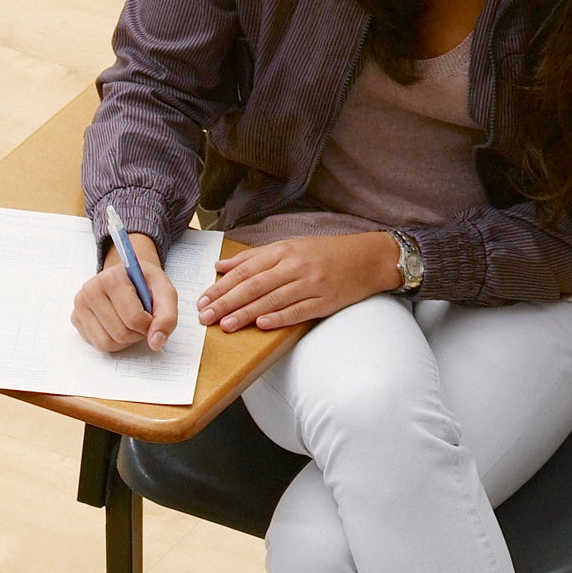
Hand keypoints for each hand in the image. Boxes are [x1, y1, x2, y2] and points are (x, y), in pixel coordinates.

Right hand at [69, 234, 177, 355]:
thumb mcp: (165, 292)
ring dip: (125, 341)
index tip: (152, 316)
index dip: (149, 324)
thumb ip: (166, 316)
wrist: (128, 276)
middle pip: (120, 333)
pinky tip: (117, 326)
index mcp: (112, 277)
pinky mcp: (76, 318)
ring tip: (130, 324)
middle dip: (137, 334)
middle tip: (141, 321)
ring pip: (106, 343)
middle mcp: (91, 289)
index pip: (133, 318)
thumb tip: (156, 342)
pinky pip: (97, 345)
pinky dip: (113, 342)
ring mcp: (80, 305)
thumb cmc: (145, 284)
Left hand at [196, 231, 401, 334]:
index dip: (222, 286)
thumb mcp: (290, 247)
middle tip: (205, 316)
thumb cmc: (325, 253)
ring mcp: (311, 283)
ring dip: (247, 313)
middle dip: (226, 302)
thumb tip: (220, 267)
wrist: (368, 258)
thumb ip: (254, 258)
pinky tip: (261, 325)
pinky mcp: (325, 301)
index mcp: (284, 251)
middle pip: (254, 285)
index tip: (202, 300)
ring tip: (225, 325)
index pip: (246, 270)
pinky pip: (298, 311)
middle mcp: (295, 265)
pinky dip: (279, 318)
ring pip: (273, 299)